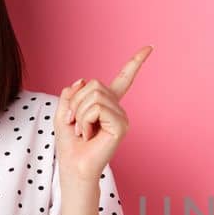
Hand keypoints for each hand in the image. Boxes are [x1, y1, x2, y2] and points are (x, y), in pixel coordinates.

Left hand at [56, 45, 150, 181]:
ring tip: (82, 131)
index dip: (135, 62)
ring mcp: (122, 117)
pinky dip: (85, 120)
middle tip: (76, 124)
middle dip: (77, 102)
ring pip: (94, 95)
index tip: (149, 48)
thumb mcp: (64, 112)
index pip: (124, 79)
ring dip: (79, 113)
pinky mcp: (121, 126)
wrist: (74, 166)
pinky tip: (89, 135)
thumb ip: (71, 94)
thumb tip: (83, 79)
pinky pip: (97, 108)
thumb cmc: (70, 144)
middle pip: (94, 84)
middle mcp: (118, 109)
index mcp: (107, 104)